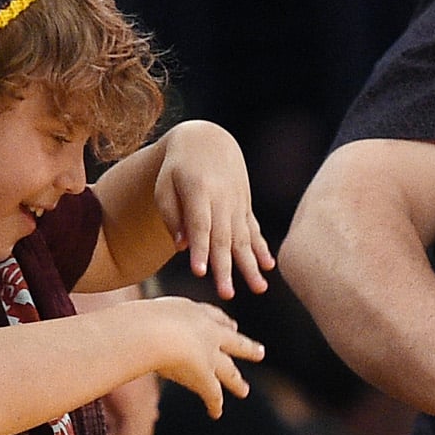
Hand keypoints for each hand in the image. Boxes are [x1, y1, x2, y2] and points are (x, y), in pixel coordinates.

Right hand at [138, 297, 265, 414]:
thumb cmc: (139, 319)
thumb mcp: (142, 312)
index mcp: (194, 311)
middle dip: (245, 347)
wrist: (154, 331)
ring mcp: (210, 355)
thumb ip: (138, 321)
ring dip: (236, 382)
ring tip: (244, 391)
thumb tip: (120, 328)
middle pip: (232, 341)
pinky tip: (216, 413)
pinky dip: (215, 404)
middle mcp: (208, 332)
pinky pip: (213, 393)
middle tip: (260, 352)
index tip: (231, 326)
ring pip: (229, 370)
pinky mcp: (205, 376)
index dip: (222, 322)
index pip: (214, 316)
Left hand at [154, 122, 274, 300]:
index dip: (200, 249)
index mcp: (198, 191)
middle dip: (226, 268)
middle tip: (227, 294)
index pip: (200, 226)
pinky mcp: (245, 206)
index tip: (200, 273)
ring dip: (251, 265)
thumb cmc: (178, 167)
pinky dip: (262, 249)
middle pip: (223, 238)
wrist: (208, 139)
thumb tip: (183, 247)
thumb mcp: (165, 186)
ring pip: (244, 238)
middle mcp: (222, 199)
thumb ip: (172, 216)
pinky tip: (269, 266)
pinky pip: (254, 230)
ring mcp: (237, 203)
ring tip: (258, 289)